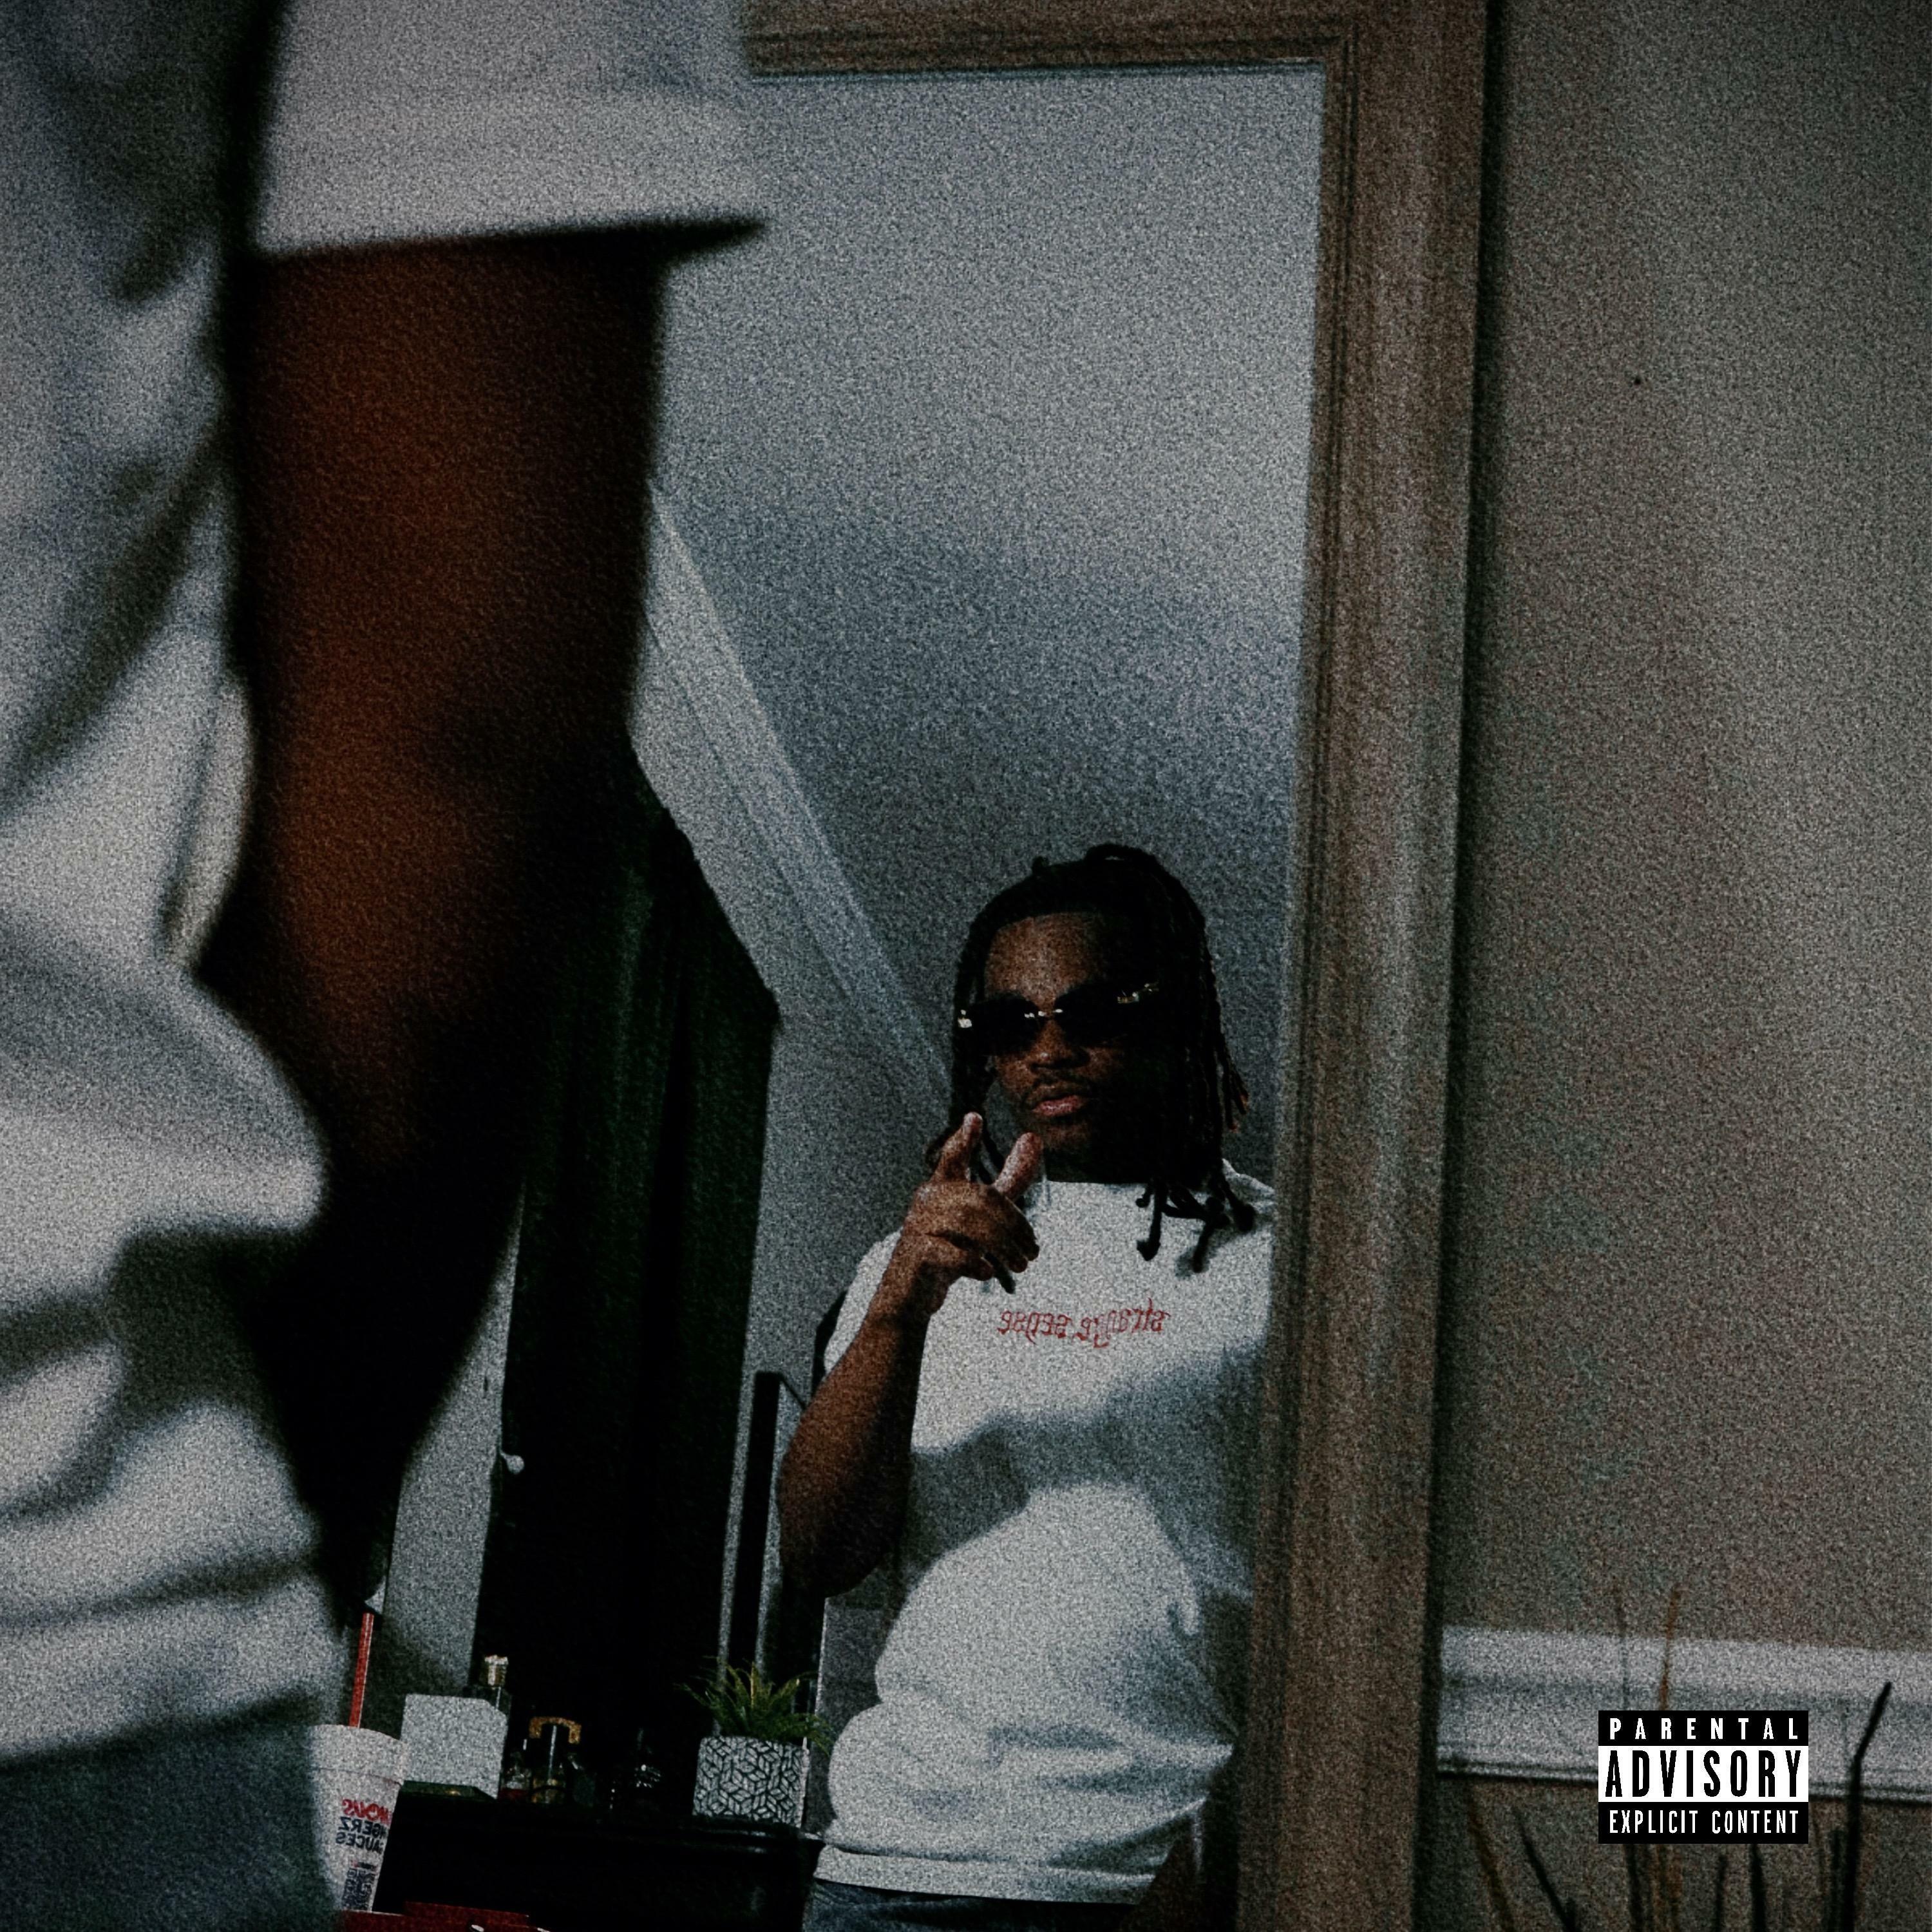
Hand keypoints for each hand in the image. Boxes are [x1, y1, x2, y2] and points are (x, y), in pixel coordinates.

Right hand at [875, 1114, 1041, 1323]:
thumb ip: (1008, 1179)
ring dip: (1004, 1246)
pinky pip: (952, 1254)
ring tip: (1021, 1264)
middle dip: (1014, 1224)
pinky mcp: (919, 1255)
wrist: (909, 1294)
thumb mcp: (982, 1211)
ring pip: (971, 1225)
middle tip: (1033, 1250)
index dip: (964, 1140)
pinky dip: (975, 1263)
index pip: (952, 1158)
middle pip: (982, 1198)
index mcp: (942, 1187)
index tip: (975, 1118)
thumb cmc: (948, 1246)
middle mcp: (928, 1201)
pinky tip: (988, 1272)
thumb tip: (1033, 1138)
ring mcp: (920, 1226)